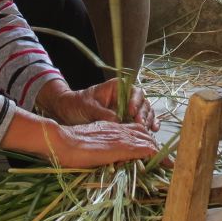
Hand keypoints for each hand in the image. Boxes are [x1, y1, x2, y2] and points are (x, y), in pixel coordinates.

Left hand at [36, 78, 159, 131]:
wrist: (68, 113)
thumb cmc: (77, 105)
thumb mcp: (88, 107)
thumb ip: (102, 113)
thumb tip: (117, 121)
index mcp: (118, 88)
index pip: (134, 92)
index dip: (136, 102)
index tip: (132, 112)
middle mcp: (126, 98)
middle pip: (143, 103)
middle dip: (144, 114)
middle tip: (140, 125)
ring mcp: (128, 110)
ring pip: (146, 113)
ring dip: (148, 122)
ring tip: (147, 131)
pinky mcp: (128, 121)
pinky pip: (142, 123)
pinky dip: (149, 126)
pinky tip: (152, 132)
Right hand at [47, 121, 160, 167]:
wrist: (61, 140)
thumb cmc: (68, 146)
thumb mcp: (88, 145)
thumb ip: (100, 149)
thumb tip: (107, 160)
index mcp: (112, 128)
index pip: (136, 132)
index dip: (147, 143)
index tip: (155, 155)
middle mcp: (120, 130)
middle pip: (146, 137)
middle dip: (158, 150)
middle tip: (169, 162)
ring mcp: (122, 138)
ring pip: (149, 142)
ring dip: (161, 154)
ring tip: (171, 165)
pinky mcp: (122, 147)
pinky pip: (145, 150)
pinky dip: (156, 157)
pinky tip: (164, 163)